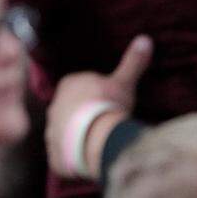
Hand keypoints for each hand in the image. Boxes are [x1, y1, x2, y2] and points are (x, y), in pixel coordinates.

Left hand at [45, 35, 152, 178]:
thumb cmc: (108, 104)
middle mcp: (54, 105)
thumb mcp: (123, 82)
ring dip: (79, 137)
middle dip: (87, 116)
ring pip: (67, 132)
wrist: (96, 136)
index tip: (109, 105)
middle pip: (73, 110)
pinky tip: (88, 158)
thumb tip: (145, 39)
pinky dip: (73, 157)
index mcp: (67, 85)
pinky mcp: (53, 151)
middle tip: (106, 125)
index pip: (82, 90)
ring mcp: (52, 129)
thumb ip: (132, 62)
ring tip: (99, 143)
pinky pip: (63, 153)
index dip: (97, 98)